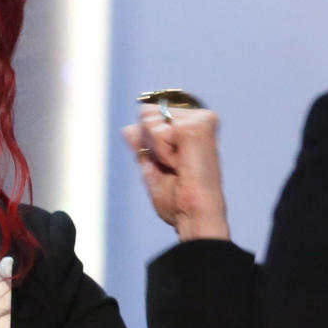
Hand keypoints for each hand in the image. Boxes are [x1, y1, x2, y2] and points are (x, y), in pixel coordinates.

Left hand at [122, 104, 229, 240]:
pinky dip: (161, 152)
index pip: (150, 115)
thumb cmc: (178, 200)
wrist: (193, 214)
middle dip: (149, 143)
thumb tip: (128, 128)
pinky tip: (180, 164)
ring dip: (156, 150)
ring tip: (178, 166)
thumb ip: (142, 147)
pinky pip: (158, 131)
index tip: (169, 165)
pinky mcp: (198, 125)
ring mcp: (200, 119)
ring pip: (149, 119)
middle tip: (173, 167)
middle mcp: (199, 118)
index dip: (148, 143)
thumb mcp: (153, 169)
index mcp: (192, 126)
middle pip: (146, 113)